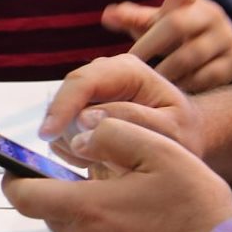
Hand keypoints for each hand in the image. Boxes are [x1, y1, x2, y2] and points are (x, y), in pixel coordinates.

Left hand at [2, 117, 231, 231]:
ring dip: (96, 226)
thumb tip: (80, 135)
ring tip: (137, 214)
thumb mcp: (162, 151)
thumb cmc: (197, 206)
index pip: (25, 196)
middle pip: (56, 217)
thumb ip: (113, 135)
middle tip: (104, 186)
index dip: (13, 181)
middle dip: (69, 199)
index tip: (14, 171)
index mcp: (88, 209)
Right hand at [39, 54, 206, 167]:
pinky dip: (71, 146)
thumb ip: (134, 121)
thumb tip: (87, 118)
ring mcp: (92, 89)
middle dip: (66, 129)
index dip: (62, 107)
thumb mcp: (171, 131)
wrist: (183, 139)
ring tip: (97, 161)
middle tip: (81, 161)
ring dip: (72, 141)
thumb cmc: (182, 134)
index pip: (83, 82)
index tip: (48, 133)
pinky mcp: (82, 107)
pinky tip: (93, 158)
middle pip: (66, 97)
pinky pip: (62, 127)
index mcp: (127, 70)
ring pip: (62, 115)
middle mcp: (105, 72)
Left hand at [100, 0, 231, 92]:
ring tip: (151, 81)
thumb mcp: (156, 22)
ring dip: (166, 70)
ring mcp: (227, 36)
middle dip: (150, 44)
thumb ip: (133, 17)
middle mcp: (211, 14)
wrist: (217, 53)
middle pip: (176, 24)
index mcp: (189, 0)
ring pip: (191, 56)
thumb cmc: (175, 35)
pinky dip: (186, 85)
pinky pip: (206, 77)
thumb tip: (107, 14)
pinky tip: (174, 89)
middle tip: (132, 60)